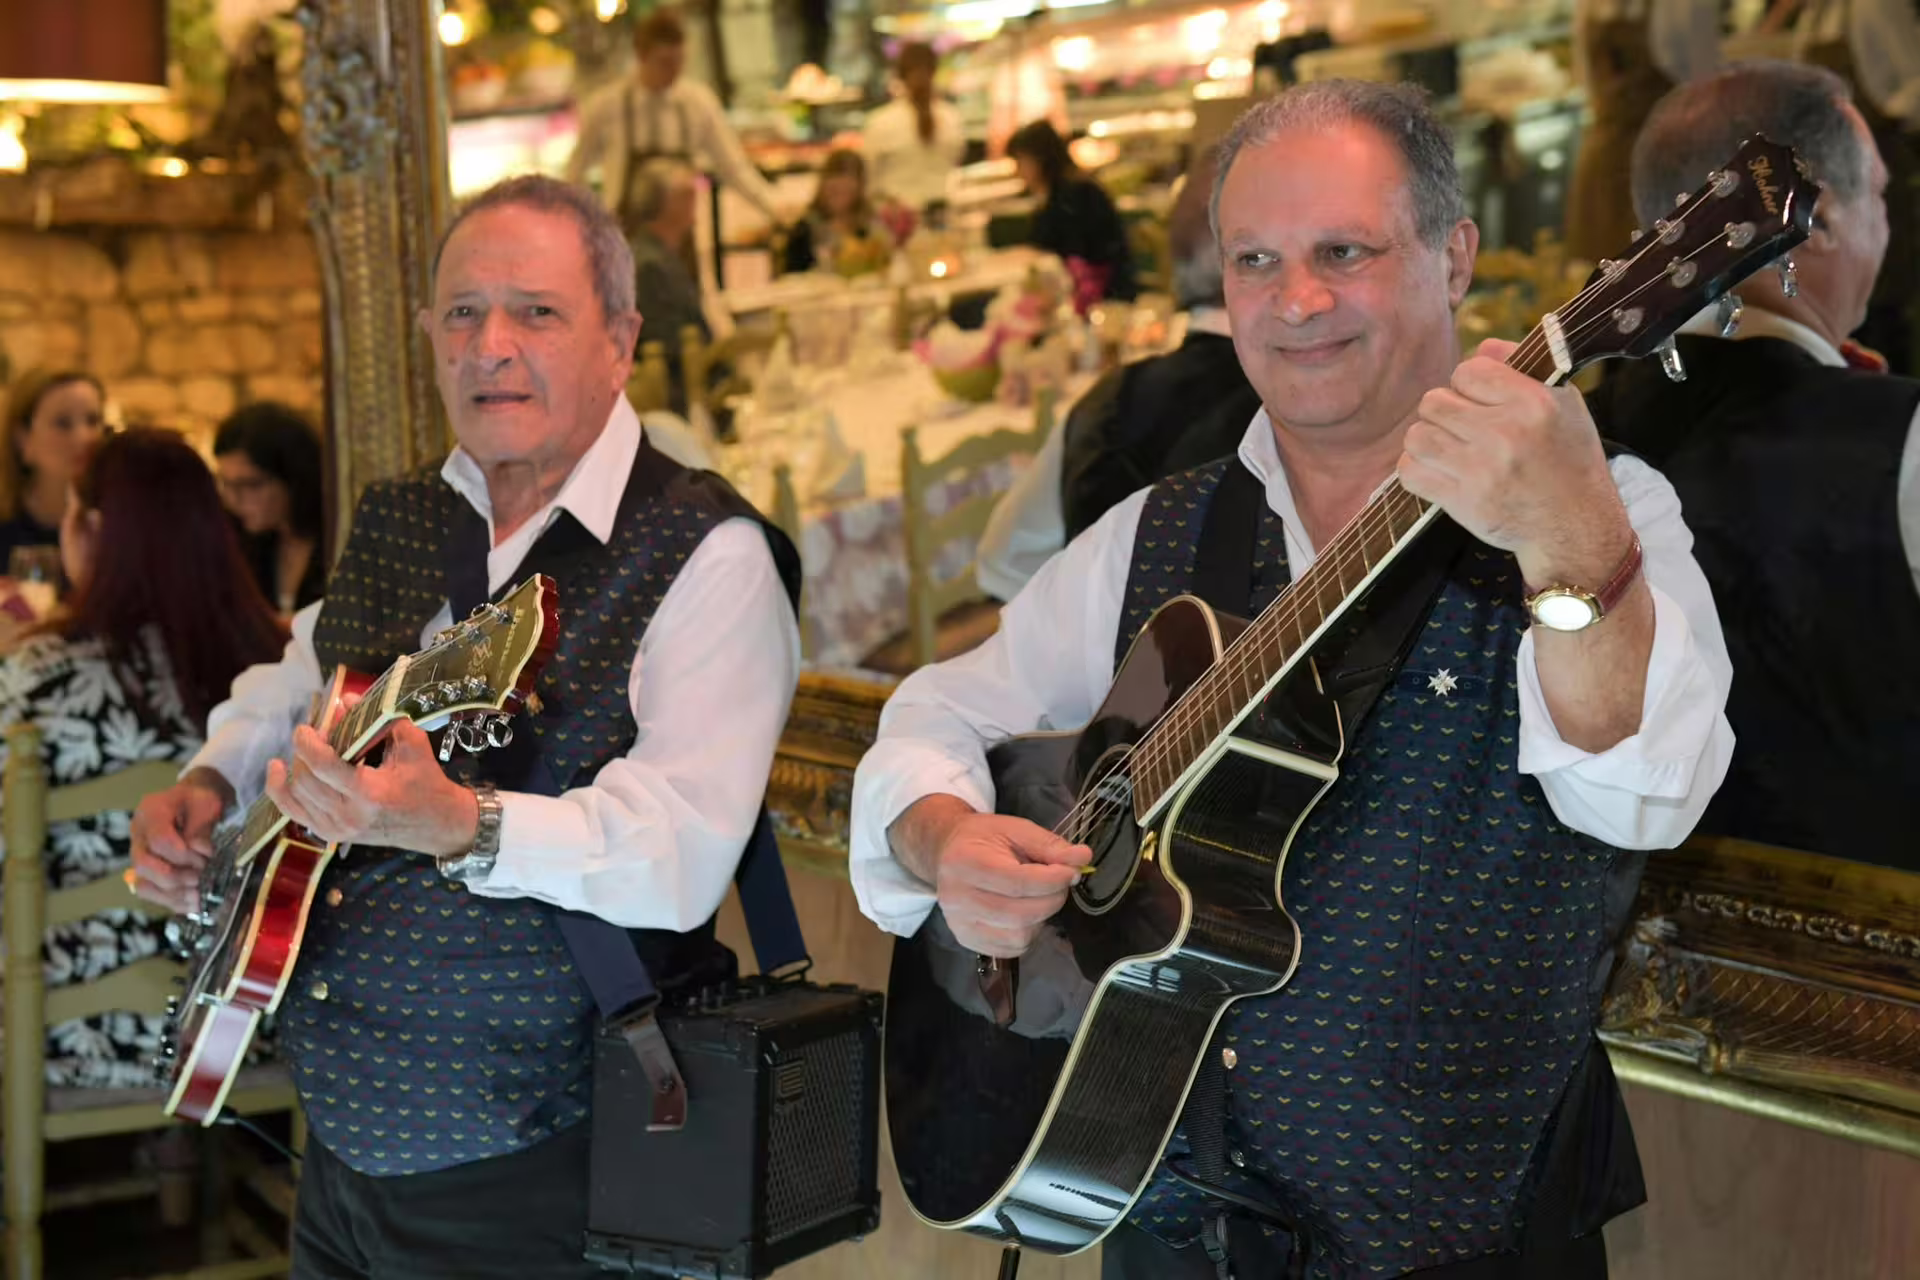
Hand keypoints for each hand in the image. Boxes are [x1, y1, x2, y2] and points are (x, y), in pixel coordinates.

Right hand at [131, 769, 234, 913]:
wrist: (194, 804)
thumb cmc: (199, 802)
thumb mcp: (206, 804)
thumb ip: (201, 828)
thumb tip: (200, 850)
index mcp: (151, 812)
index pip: (159, 840)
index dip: (183, 854)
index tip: (205, 857)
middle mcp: (138, 835)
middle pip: (143, 865)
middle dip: (174, 876)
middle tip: (200, 876)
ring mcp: (140, 854)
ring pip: (143, 884)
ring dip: (173, 894)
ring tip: (198, 894)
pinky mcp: (147, 871)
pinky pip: (152, 893)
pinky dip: (173, 902)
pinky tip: (194, 903)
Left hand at [265, 721, 478, 857]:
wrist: (436, 825)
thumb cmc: (427, 781)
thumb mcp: (413, 744)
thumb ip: (380, 719)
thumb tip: (345, 700)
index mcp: (371, 793)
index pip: (323, 767)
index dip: (307, 743)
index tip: (305, 727)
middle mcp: (349, 815)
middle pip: (305, 780)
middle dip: (303, 752)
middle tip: (317, 735)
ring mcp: (337, 829)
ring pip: (295, 796)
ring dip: (295, 767)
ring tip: (306, 750)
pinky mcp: (331, 834)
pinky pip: (293, 812)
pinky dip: (281, 791)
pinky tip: (279, 771)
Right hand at [892, 796, 1089, 957]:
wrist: (946, 852)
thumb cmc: (983, 838)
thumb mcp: (1016, 829)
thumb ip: (1049, 845)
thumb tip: (1083, 858)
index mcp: (965, 863)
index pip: (1018, 882)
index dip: (1052, 881)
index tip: (1072, 872)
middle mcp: (957, 898)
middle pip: (1019, 914)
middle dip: (1052, 900)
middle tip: (1060, 884)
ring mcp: (959, 924)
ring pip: (1018, 937)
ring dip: (1040, 918)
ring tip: (1038, 897)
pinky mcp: (965, 940)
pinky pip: (1010, 949)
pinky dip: (1027, 933)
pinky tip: (1024, 912)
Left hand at [1399, 338, 1634, 586]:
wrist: (1574, 527)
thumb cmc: (1569, 459)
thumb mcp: (1565, 403)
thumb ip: (1522, 368)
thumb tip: (1481, 348)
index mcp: (1533, 403)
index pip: (1468, 370)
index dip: (1467, 383)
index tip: (1479, 400)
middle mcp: (1506, 434)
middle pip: (1433, 401)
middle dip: (1444, 411)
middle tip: (1462, 427)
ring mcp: (1482, 470)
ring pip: (1417, 436)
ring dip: (1427, 440)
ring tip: (1449, 448)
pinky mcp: (1463, 502)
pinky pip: (1410, 473)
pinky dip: (1417, 470)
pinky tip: (1438, 470)